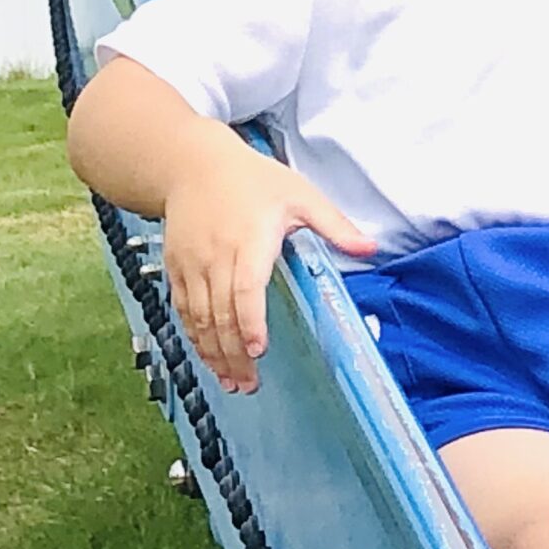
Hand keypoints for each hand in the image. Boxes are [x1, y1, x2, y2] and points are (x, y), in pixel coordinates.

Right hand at [160, 146, 375, 393]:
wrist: (193, 165)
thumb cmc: (253, 179)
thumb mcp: (301, 195)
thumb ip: (335, 225)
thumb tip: (372, 248)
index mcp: (250, 239)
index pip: (246, 288)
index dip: (250, 322)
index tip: (258, 349)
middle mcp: (217, 256)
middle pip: (221, 314)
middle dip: (234, 354)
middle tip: (249, 384)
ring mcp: (192, 264)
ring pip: (200, 318)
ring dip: (213, 353)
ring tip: (231, 380)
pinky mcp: (176, 269)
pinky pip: (184, 310)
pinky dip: (195, 337)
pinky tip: (209, 356)